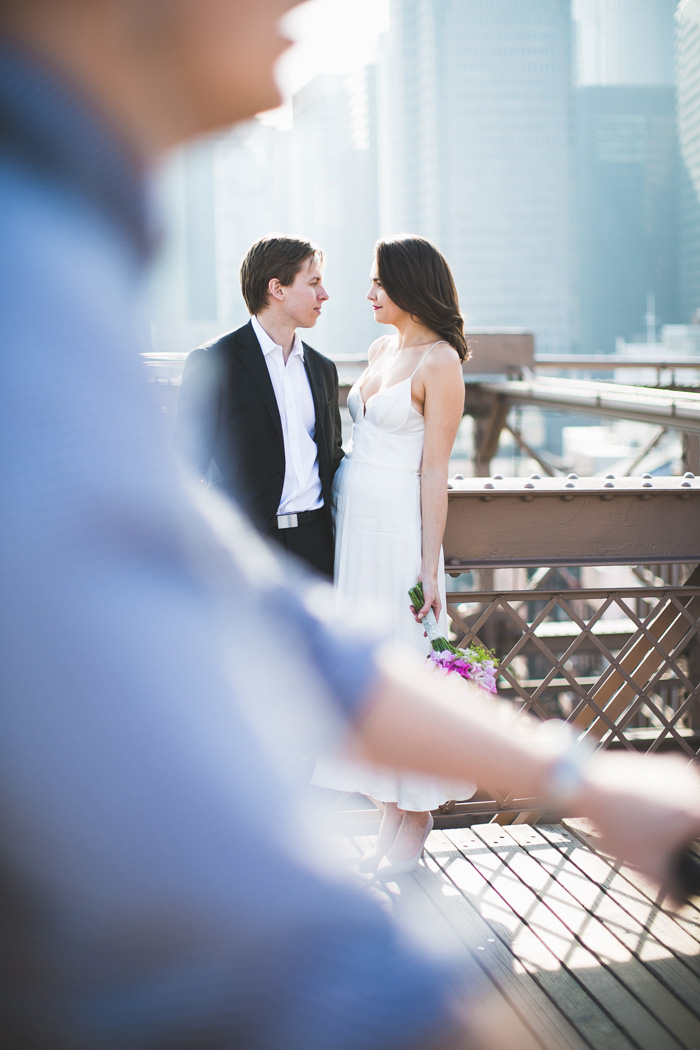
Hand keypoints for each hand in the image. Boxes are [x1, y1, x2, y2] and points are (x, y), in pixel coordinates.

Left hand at [411, 574, 440, 625]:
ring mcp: (426, 604)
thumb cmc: (431, 586)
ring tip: (412, 608)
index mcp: (437, 608)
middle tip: (415, 615)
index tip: (425, 634)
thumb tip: (421, 617)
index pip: (434, 621)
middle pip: (425, 618)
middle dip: (419, 618)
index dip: (430, 628)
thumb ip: (425, 609)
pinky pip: (417, 607)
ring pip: (420, 613)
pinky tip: (412, 604)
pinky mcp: (421, 601)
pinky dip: (414, 607)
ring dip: (415, 612)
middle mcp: (432, 607)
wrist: (426, 576)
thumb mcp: (429, 599)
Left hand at [581, 752, 699, 898]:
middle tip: (683, 848)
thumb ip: (671, 890)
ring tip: (670, 835)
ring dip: (686, 819)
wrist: (588, 784)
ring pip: (692, 799)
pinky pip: (679, 787)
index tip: (692, 858)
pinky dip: (674, 803)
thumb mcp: (646, 864)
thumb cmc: (616, 822)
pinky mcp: (661, 764)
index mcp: (696, 811)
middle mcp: (692, 785)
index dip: (699, 850)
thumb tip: (679, 903)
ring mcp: (677, 771)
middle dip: (693, 835)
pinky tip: (656, 816)